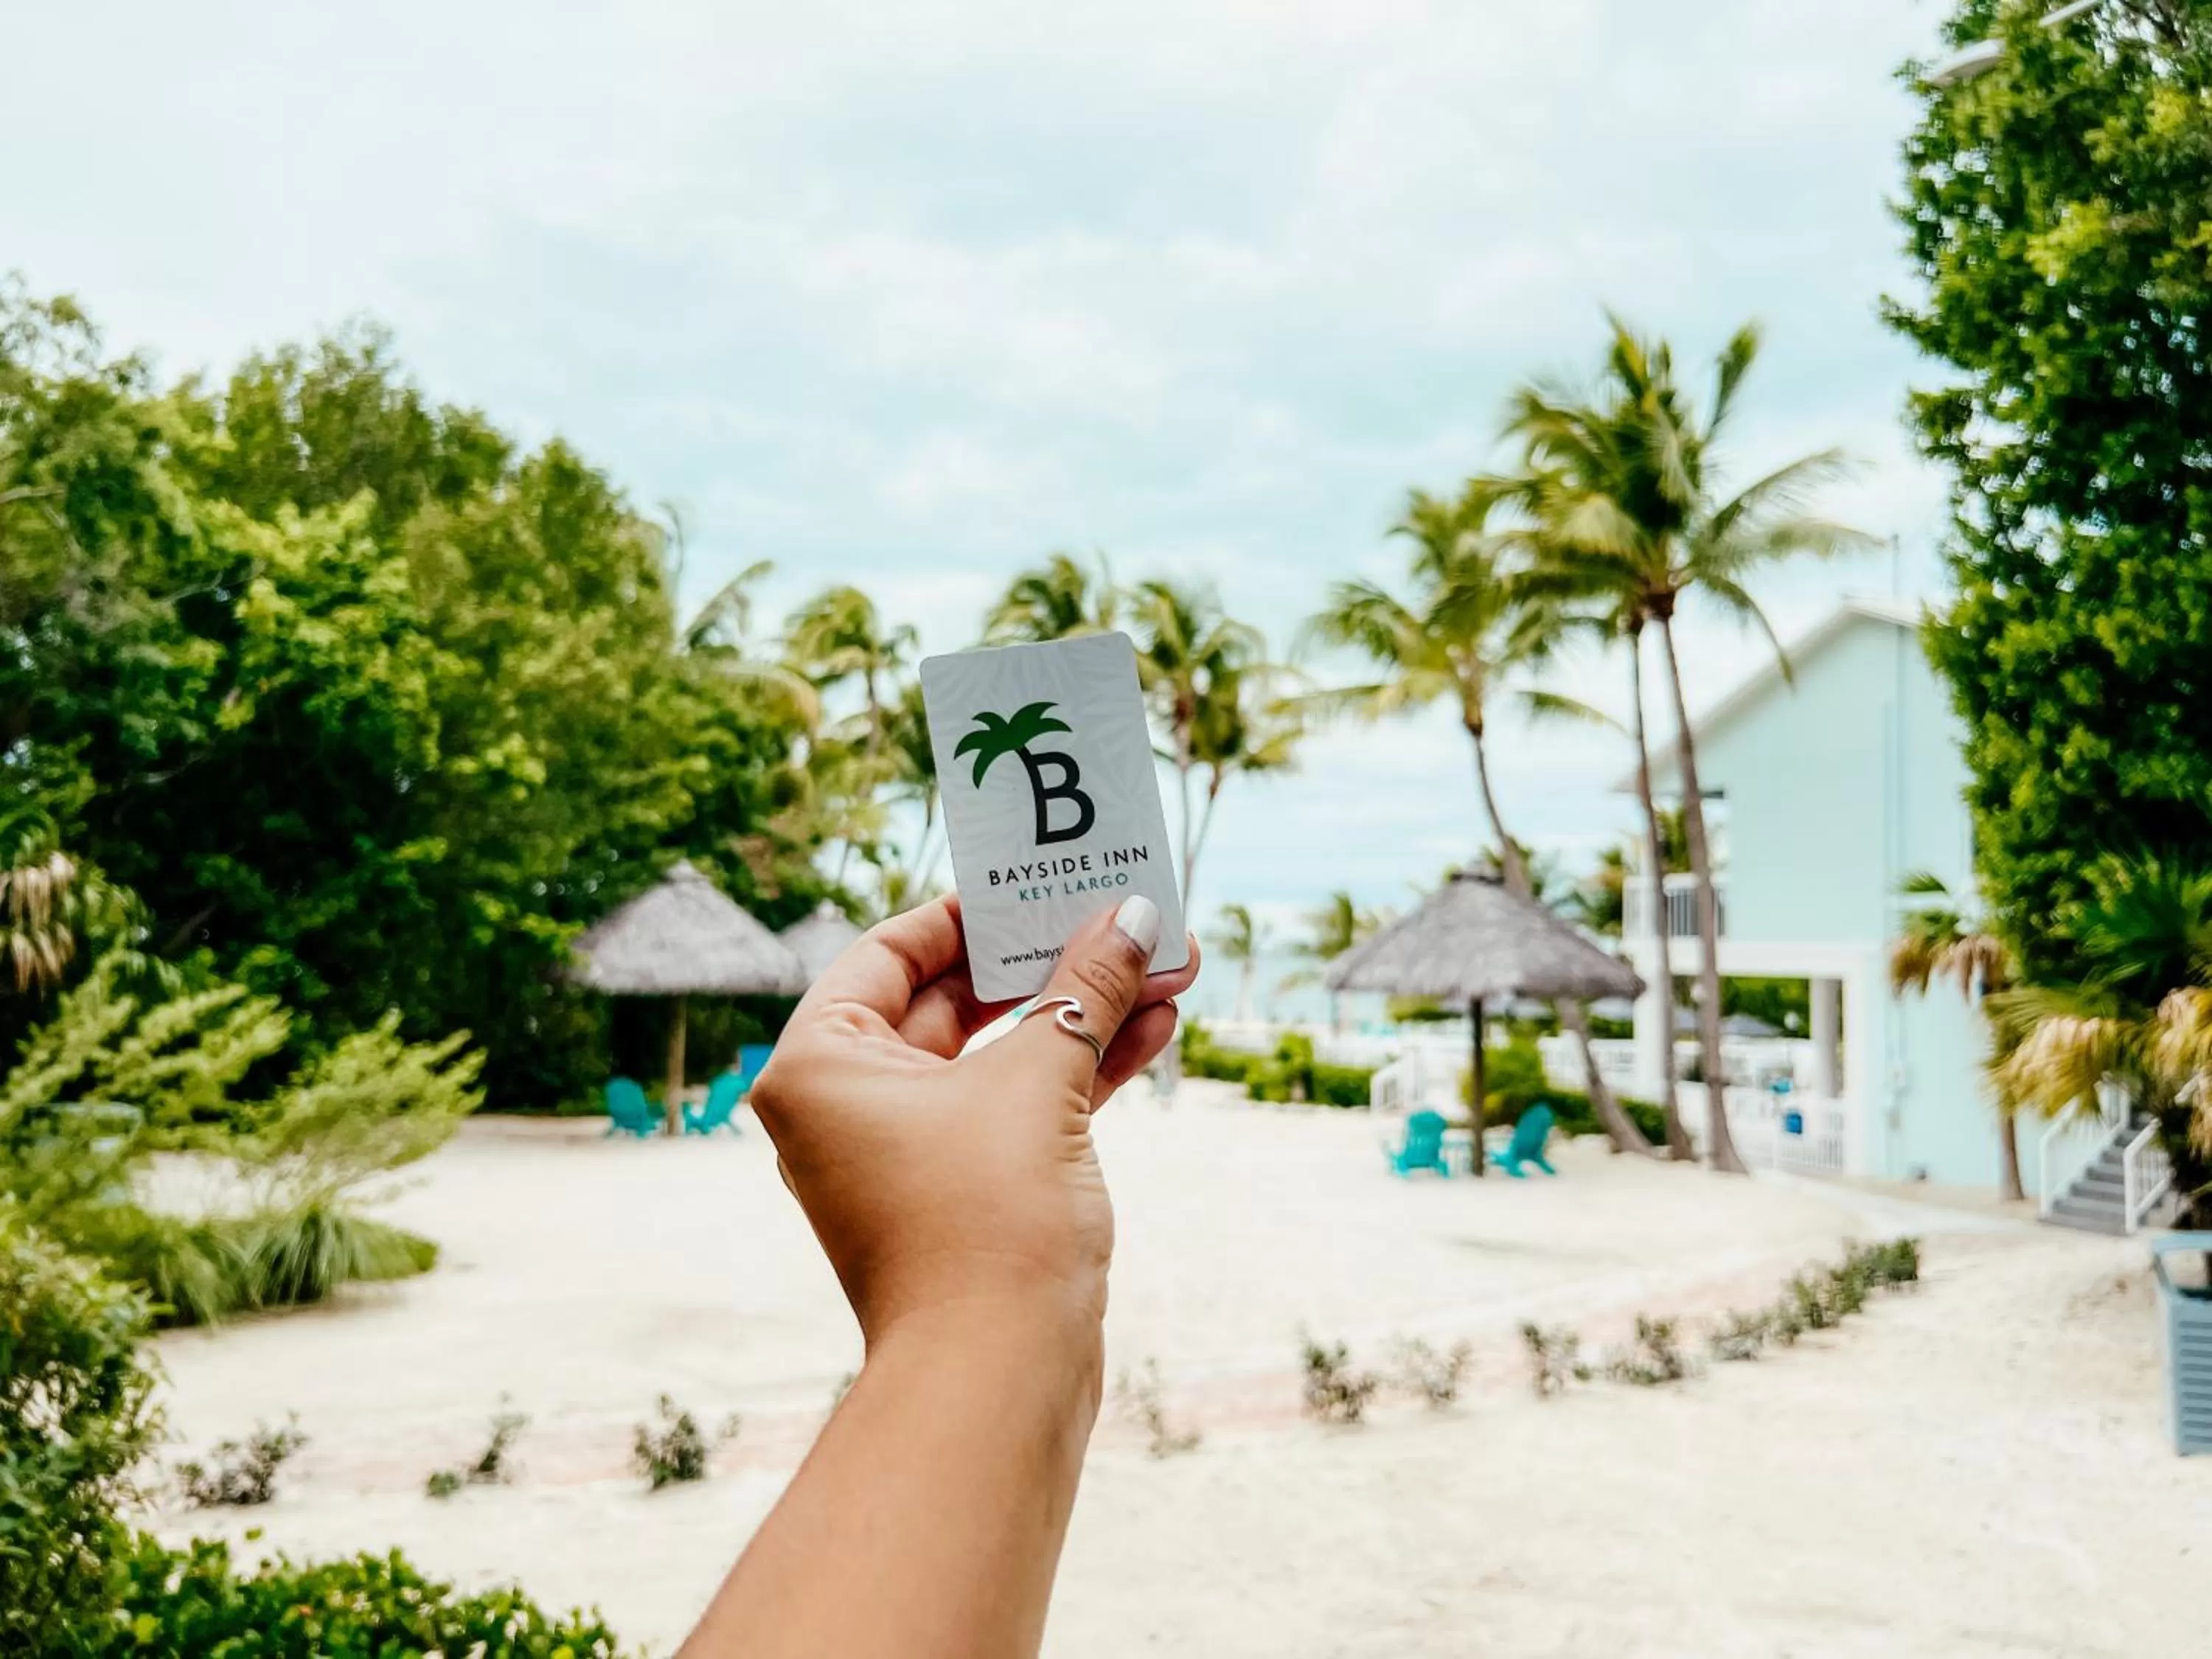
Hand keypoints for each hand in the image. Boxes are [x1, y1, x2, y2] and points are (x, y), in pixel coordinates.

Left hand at [750, 894, 1199, 1349]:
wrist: (999, 1377)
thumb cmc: (986, 1224)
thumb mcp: (1039, 1082)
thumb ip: (1086, 988)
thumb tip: (1138, 917)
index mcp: (819, 1064)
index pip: (892, 950)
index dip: (972, 913)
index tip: (1039, 882)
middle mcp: (847, 1105)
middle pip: (951, 999)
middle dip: (1050, 961)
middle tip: (1123, 916)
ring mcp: (907, 1153)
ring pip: (998, 1055)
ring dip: (1081, 1011)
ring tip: (1167, 964)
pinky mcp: (964, 1192)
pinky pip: (1018, 1106)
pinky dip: (1079, 1069)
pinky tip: (1154, 1026)